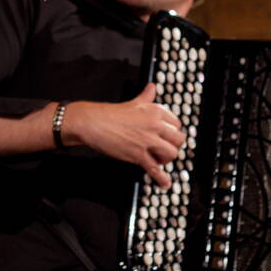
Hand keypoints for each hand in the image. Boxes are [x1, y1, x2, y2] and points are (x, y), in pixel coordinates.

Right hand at [65, 83, 182, 188]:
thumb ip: (146, 96)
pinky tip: (165, 183)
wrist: (92, 122)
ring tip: (158, 159)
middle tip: (163, 148)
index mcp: (155, 111)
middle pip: (178, 139)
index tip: (167, 136)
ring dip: (167, 159)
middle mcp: (155, 125)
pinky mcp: (138, 154)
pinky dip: (161, 178)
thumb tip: (152, 87)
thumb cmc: (109, 113)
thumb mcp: (133, 102)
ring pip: (171, 153)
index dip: (172, 132)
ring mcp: (147, 140)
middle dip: (172, 146)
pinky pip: (155, 169)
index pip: (176, 124)